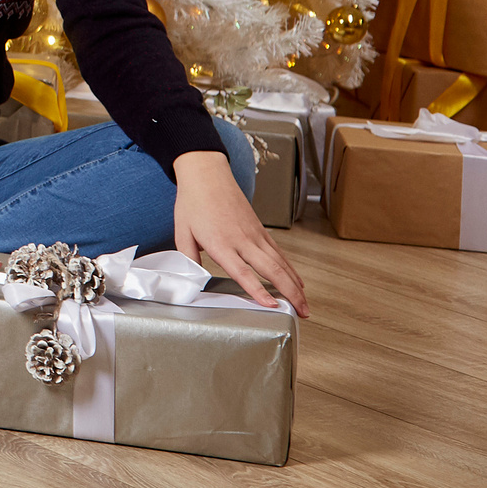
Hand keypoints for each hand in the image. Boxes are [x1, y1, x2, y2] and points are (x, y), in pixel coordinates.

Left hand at [173, 151, 308, 314]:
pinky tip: (297, 281)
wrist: (206, 175)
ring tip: (305, 305)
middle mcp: (242, 240)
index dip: (257, 290)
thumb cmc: (193, 203)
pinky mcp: (260, 230)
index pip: (242, 272)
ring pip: (281, 262)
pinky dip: (290, 269)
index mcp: (220, 243)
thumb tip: (192, 279)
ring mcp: (254, 234)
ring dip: (295, 285)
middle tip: (302, 313)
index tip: (271, 306)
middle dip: (290, 294)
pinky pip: (279, 253)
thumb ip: (189, 259)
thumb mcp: (181, 233)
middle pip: (271, 270)